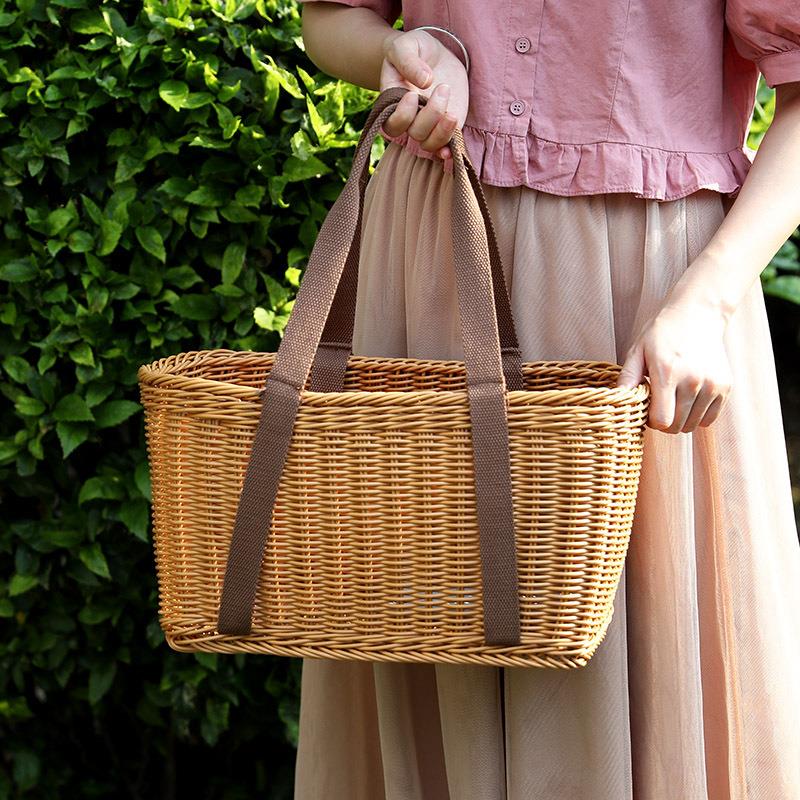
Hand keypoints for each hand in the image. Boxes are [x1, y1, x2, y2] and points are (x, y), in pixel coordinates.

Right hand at [379, 28, 469, 160]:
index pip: (392, 123)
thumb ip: (409, 61)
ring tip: (452, 113)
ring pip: (430, 144)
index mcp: (393, 103)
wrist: (433, 54)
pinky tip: (452, 151)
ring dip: (442, 133)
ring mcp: (428, 125)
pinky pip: (445, 146)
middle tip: (443, 88)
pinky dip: (449, 152)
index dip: (403, 116)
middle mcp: (409, 119)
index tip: (413, 94)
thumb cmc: (414, 49)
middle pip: (415, 133)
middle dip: (430, 115)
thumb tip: (425, 81)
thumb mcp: (405, 45)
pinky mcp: (446, 126)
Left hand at [615, 300, 732, 433]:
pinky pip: (710, 419)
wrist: (697, 313)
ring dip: (681, 419)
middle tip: (659, 404)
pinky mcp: (725, 386)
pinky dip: (698, 415)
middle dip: (665, 422)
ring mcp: (712, 385)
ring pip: (694, 425)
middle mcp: (693, 381)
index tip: (648, 409)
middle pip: (677, 426)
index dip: (651, 421)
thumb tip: (617, 399)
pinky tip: (689, 399)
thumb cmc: (662, 332)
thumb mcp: (638, 350)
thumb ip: (628, 377)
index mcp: (668, 373)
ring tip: (674, 399)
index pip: (662, 421)